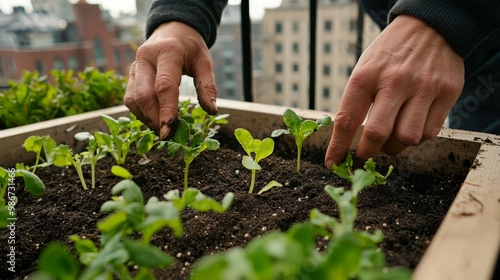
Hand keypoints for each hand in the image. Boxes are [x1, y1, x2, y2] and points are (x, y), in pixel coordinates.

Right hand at [124, 22, 217, 138]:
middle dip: (154, 119)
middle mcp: (145, 57)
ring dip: (145, 118)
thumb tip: (211, 111)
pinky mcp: (130, 73)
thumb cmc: (191, 48)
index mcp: (167, 52)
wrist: (172, 29)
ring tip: (162, 128)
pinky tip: (154, 119)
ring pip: (132, 99)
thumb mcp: (205, 62)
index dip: (166, 110)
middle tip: (168, 135)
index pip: (164, 86)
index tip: (170, 131)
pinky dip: (140, 113)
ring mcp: (134, 65)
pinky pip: (129, 98)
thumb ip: (208, 86)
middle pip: (143, 95)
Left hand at [325, 15, 464, 168]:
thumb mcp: (365, 69)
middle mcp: (394, 81)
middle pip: (378, 134)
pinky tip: (412, 124)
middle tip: (363, 158)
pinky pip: (429, 133)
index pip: (347, 120)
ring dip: (395, 147)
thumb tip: (347, 142)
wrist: (430, 26)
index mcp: (366, 76)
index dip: (338, 147)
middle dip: (366, 154)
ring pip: (407, 138)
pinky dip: (418, 137)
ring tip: (391, 137)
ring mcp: (423, 87)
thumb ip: (357, 102)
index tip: (334, 164)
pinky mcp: (447, 93)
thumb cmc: (389, 55)